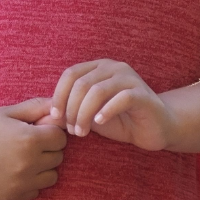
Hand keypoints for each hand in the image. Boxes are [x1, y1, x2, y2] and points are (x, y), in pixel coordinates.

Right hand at [0, 97, 67, 199]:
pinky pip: (35, 191)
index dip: (49, 131)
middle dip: (46, 149)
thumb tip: (60, 107)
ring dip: (41, 167)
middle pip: (57, 157)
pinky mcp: (12, 197)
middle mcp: (28, 165)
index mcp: (29, 140)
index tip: (34, 129)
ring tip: (20, 158)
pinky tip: (10, 171)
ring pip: (50, 177)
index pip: (61, 138)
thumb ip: (36, 108)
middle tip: (24, 142)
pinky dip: (28, 182)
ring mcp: (20, 184)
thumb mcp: (7, 112)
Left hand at [51, 59, 173, 149]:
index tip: (55, 118)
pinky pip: (121, 98)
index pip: (70, 74)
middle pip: (81, 83)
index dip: (58, 96)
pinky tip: (99, 123)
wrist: (154, 128)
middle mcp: (113, 67)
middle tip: (72, 130)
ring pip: (97, 90)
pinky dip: (106, 111)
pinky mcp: (142, 94)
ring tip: (82, 132)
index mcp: (98, 68)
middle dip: (71, 109)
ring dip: (84, 114)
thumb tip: (45, 115)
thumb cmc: (119, 120)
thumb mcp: (90, 114)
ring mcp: (129, 79)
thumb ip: (71, 110)